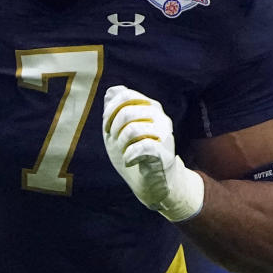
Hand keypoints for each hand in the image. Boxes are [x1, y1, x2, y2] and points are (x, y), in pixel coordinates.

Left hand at [102, 85, 204, 221]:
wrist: (153, 182)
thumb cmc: (135, 153)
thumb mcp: (118, 130)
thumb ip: (114, 110)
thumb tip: (112, 90)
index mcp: (150, 107)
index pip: (125, 95)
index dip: (110, 110)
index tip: (107, 128)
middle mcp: (160, 117)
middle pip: (127, 112)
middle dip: (114, 129)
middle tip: (115, 142)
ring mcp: (165, 135)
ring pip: (133, 130)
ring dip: (121, 144)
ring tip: (124, 152)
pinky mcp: (165, 154)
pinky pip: (142, 148)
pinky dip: (129, 156)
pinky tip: (129, 161)